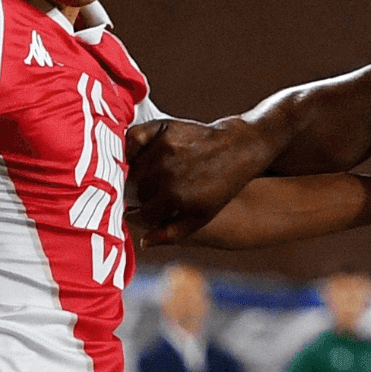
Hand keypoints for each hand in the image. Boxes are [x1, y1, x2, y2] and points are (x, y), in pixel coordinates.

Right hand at [127, 117, 272, 245]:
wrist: (238, 149)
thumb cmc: (220, 186)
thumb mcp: (201, 216)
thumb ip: (171, 232)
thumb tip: (143, 242)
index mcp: (174, 196)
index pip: (144, 213)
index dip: (150, 214)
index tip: (157, 210)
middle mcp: (165, 172)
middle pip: (137, 190)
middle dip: (146, 194)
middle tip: (160, 191)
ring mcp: (163, 149)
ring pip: (133, 168)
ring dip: (139, 172)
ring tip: (156, 174)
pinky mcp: (162, 129)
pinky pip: (133, 139)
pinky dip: (132, 146)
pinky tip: (142, 153)